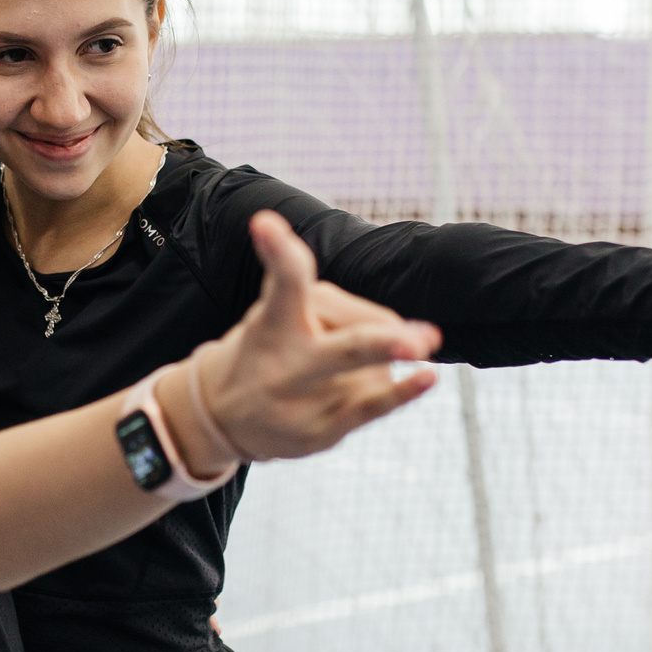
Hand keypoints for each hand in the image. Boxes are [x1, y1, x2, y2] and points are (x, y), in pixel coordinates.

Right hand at [178, 211, 440, 463]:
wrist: (223, 416)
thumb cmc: (269, 349)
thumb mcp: (278, 310)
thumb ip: (342, 310)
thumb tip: (413, 335)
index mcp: (274, 317)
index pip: (283, 280)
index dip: (278, 250)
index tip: (264, 223)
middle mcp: (290, 359)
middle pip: (349, 347)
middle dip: (386, 344)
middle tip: (423, 340)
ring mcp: (309, 398)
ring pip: (377, 368)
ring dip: (376, 364)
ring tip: (331, 373)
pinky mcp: (323, 428)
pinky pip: (375, 407)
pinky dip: (404, 392)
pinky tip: (427, 377)